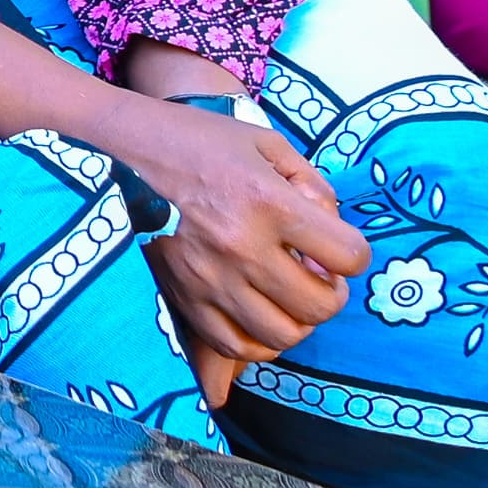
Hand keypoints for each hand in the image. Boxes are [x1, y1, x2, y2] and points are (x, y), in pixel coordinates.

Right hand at [122, 97, 367, 408]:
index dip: (354, 255)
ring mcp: (210, 278)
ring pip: (281, 335)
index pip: (348, 256)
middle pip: (318, 306)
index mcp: (270, 204)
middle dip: (331, 295)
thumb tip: (334, 238)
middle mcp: (242, 247)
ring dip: (297, 322)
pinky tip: (259, 316)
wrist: (132, 148)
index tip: (338, 248)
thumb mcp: (272, 148)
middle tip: (318, 278)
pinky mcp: (184, 295)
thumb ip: (315, 189)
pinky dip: (258, 341)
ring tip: (288, 299)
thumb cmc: (207, 143)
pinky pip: (234, 344)